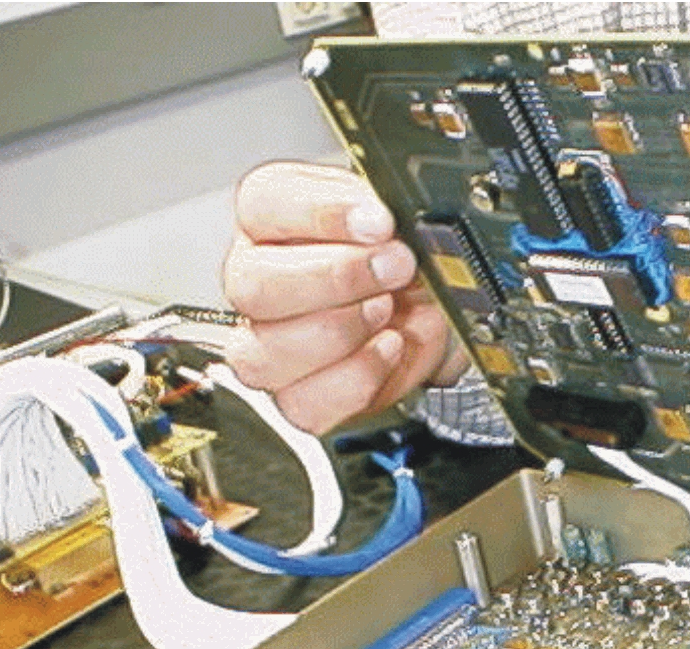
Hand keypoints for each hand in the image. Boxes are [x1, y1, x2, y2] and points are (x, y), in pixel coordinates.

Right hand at [220, 161, 468, 432]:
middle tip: (395, 268)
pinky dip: (357, 378)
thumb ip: (382, 205)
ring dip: (341, 331)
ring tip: (388, 310)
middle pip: (252, 286)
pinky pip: (305, 404)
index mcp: (270, 218)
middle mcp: (256, 279)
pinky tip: (389, 347)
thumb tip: (376, 216)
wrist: (438, 312)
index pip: (261, 203)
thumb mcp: (402, 216)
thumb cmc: (403, 259)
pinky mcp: (296, 397)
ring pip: (263, 355)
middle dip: (337, 278)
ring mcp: (266, 344)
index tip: (379, 222)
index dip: (322, 213)